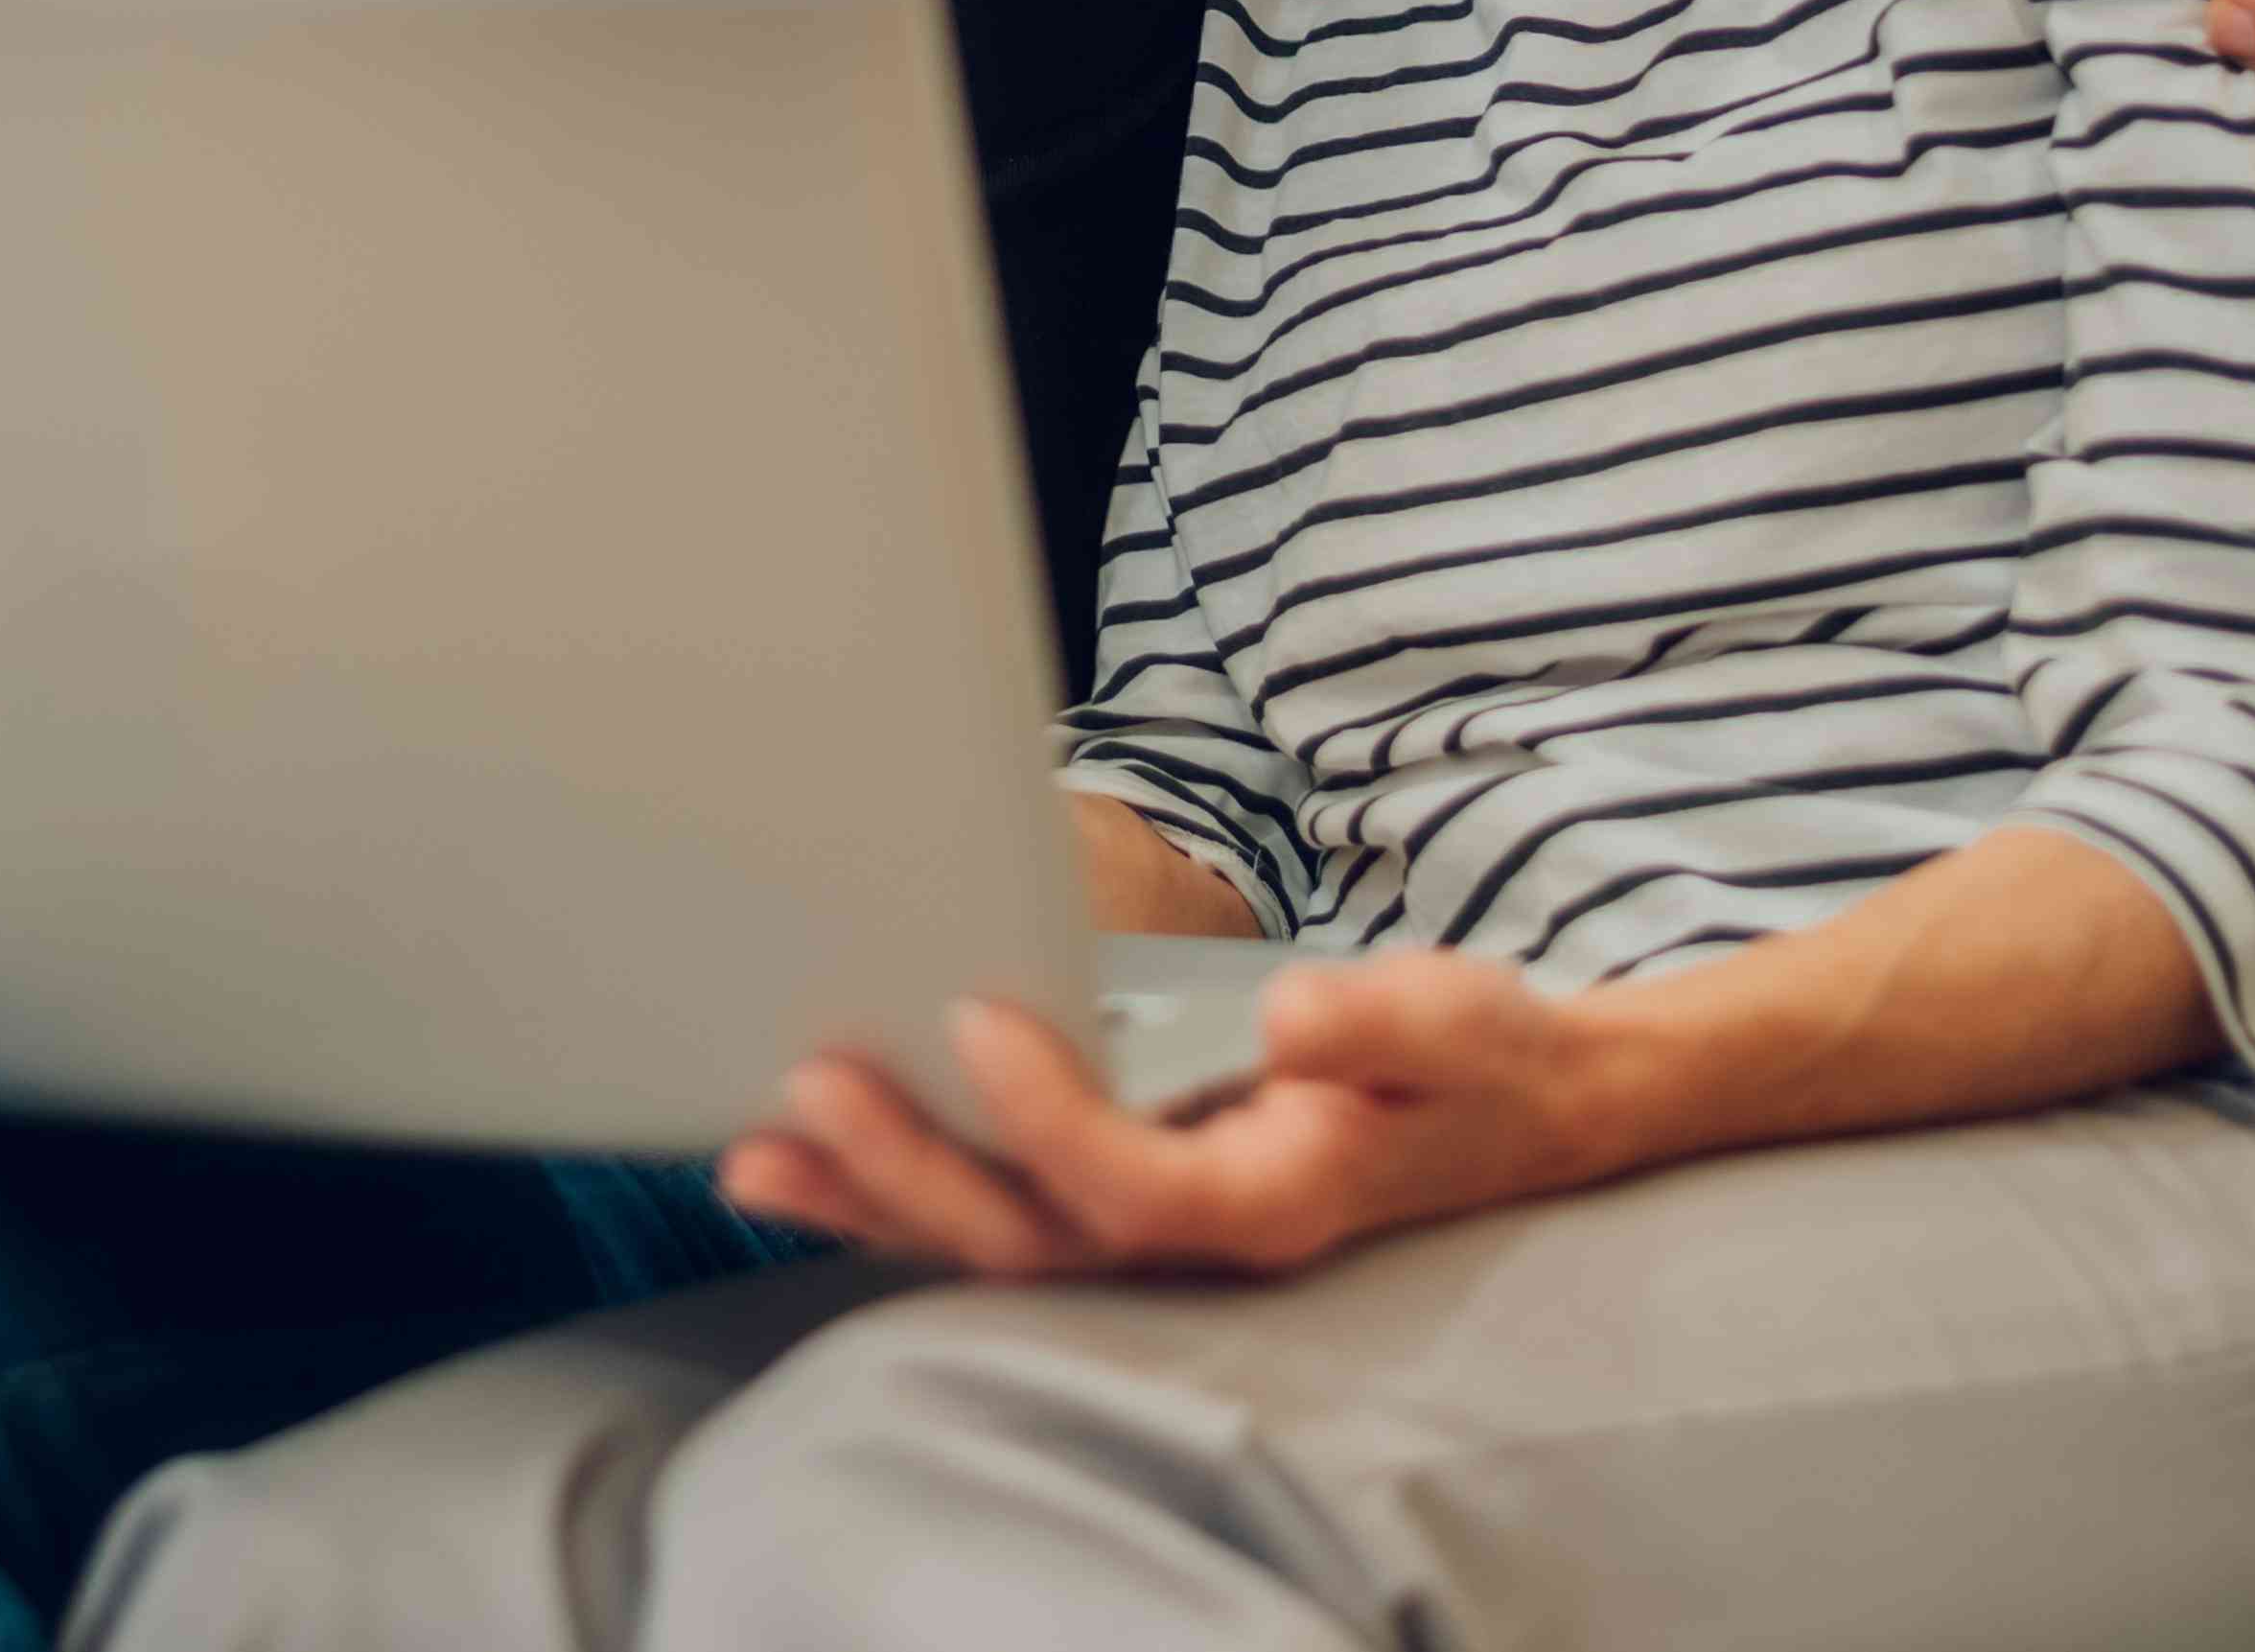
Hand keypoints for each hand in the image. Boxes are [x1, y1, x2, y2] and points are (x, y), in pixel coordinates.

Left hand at [717, 961, 1604, 1281]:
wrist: (1500, 1109)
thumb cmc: (1469, 1060)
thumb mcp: (1457, 1021)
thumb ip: (1381, 1021)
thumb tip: (1290, 1015)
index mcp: (1273, 1197)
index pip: (1136, 1187)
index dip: (1049, 1119)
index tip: (977, 1016)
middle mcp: (1196, 1236)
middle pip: (1031, 1234)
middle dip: (914, 1169)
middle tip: (812, 1083)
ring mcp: (1147, 1232)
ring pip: (990, 1240)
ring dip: (869, 1198)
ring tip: (754, 1152)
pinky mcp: (1114, 1202)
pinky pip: (990, 1214)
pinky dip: (890, 1193)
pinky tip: (799, 1158)